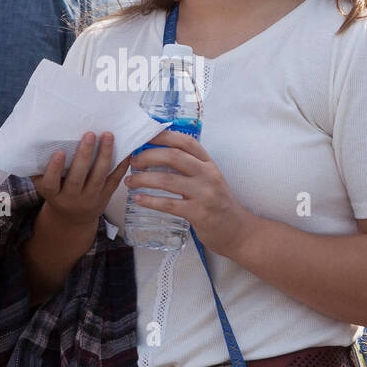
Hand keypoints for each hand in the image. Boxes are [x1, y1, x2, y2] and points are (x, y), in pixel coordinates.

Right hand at [31, 132, 129, 227]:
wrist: (73, 219)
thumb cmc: (56, 192)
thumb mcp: (43, 184)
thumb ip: (38, 168)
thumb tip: (33, 141)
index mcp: (53, 194)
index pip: (51, 183)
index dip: (54, 169)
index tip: (59, 152)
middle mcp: (71, 198)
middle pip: (77, 178)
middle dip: (84, 156)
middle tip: (89, 134)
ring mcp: (90, 198)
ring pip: (98, 177)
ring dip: (104, 155)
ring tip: (108, 136)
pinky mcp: (105, 197)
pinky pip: (114, 181)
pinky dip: (120, 166)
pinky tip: (125, 151)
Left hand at [127, 130, 254, 257]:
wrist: (238, 231)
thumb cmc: (217, 202)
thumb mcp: (208, 178)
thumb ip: (189, 166)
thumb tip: (155, 153)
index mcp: (209, 163)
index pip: (185, 142)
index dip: (163, 135)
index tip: (145, 135)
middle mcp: (208, 175)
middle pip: (173, 156)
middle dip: (148, 156)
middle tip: (133, 161)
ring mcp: (204, 194)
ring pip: (167, 180)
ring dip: (143, 179)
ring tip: (129, 181)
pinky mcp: (199, 213)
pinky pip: (169, 204)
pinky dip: (150, 200)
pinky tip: (138, 199)